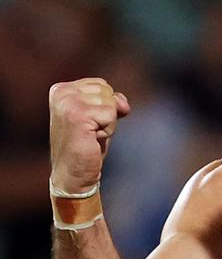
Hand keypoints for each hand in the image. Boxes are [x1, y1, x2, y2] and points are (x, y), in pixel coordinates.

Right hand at [49, 78, 129, 193]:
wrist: (73, 174)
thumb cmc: (87, 144)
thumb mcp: (100, 114)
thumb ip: (112, 100)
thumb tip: (122, 104)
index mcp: (61, 89)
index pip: (103, 85)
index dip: (105, 106)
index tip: (88, 123)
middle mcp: (61, 92)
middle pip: (108, 92)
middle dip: (107, 113)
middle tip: (90, 130)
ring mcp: (68, 103)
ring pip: (111, 103)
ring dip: (108, 123)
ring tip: (91, 135)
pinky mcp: (77, 115)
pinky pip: (111, 114)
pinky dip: (108, 130)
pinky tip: (92, 139)